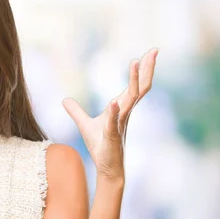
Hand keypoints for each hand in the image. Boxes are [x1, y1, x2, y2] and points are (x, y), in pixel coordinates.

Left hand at [63, 47, 157, 179]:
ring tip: (135, 62)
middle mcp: (125, 113)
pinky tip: (113, 102)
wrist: (106, 168)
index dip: (144, 69)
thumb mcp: (84, 124)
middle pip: (141, 87)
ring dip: (133, 81)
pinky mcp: (112, 136)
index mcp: (123, 108)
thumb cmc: (101, 146)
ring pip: (131, 99)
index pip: (137, 85)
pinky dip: (114, 111)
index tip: (151, 52)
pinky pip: (114, 121)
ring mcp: (120, 123)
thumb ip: (76, 111)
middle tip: (155, 50)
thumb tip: (65, 100)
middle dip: (147, 68)